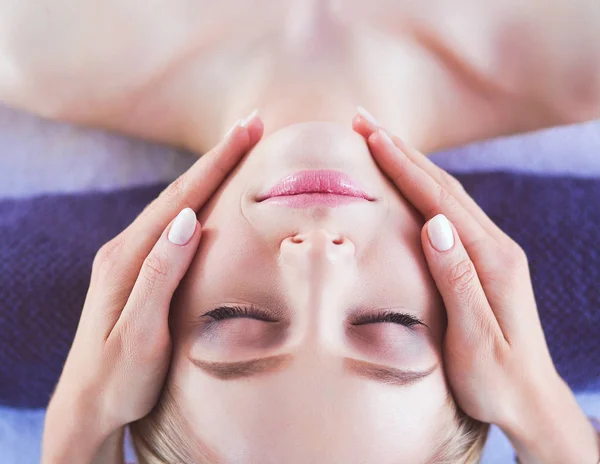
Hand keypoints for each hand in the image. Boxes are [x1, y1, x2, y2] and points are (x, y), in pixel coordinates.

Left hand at [42, 111, 262, 463]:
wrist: (86, 407)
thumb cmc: (117, 378)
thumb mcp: (140, 333)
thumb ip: (160, 274)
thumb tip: (188, 218)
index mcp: (128, 258)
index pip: (181, 198)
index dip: (217, 162)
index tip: (248, 128)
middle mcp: (125, 249)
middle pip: (179, 192)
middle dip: (217, 157)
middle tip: (252, 123)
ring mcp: (129, 259)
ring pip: (175, 205)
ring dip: (208, 175)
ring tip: (238, 149)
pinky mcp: (136, 271)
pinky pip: (171, 224)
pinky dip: (196, 201)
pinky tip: (210, 198)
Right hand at [353, 108, 599, 463]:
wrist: (531, 402)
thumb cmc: (498, 379)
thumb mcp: (476, 338)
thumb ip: (458, 279)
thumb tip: (435, 224)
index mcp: (491, 260)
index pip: (439, 199)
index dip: (403, 165)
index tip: (371, 134)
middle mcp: (494, 247)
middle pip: (443, 186)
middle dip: (403, 150)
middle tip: (365, 120)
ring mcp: (492, 253)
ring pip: (446, 195)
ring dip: (412, 164)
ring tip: (380, 140)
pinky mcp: (485, 263)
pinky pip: (451, 213)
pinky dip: (424, 188)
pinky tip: (410, 184)